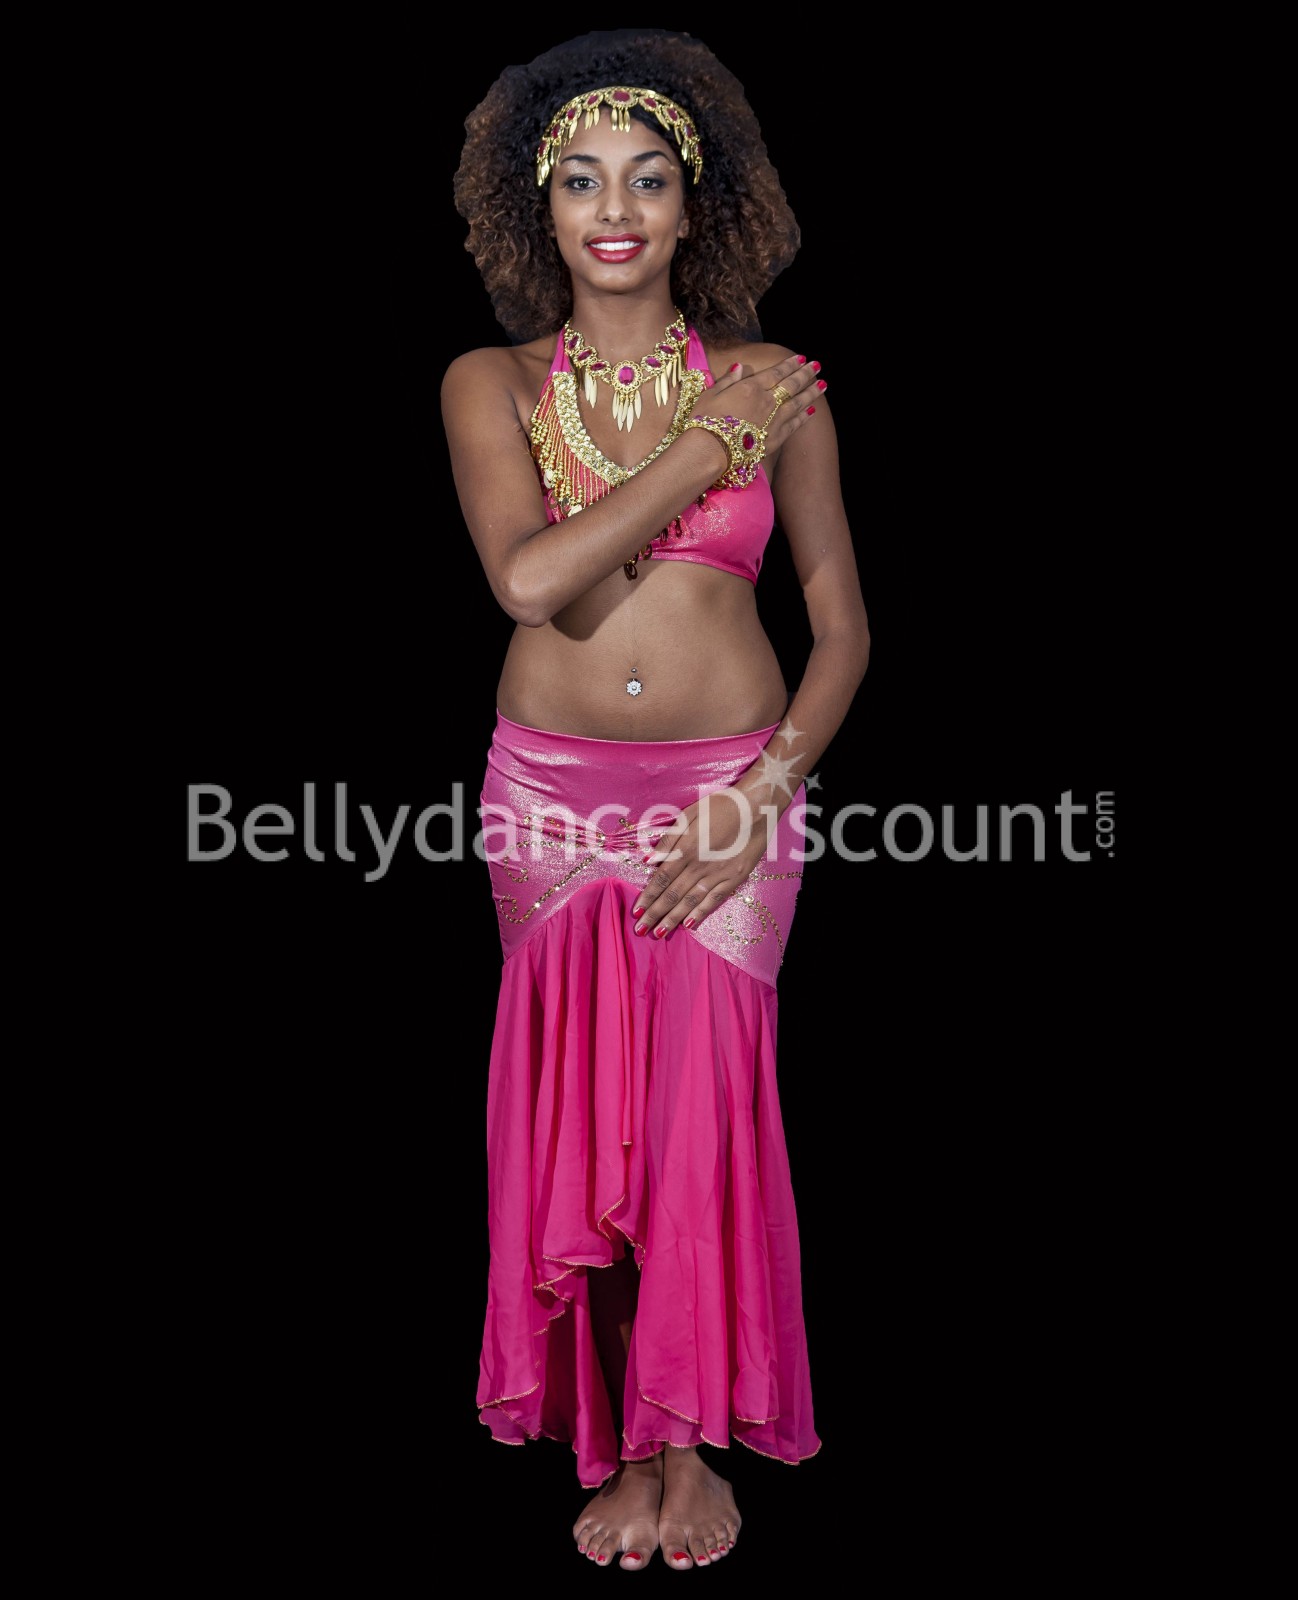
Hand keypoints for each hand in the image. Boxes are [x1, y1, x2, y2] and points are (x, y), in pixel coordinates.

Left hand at [630, 784, 774, 939]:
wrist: (758, 807)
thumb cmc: (722, 806)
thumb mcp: (690, 814)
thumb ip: (669, 839)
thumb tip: (648, 859)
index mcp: (687, 848)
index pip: (662, 878)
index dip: (648, 896)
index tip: (636, 911)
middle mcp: (700, 865)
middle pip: (673, 894)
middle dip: (655, 914)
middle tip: (641, 930)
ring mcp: (719, 874)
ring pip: (691, 901)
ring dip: (673, 919)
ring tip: (659, 934)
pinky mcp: (735, 879)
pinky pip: (714, 900)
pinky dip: (700, 914)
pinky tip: (688, 925)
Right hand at [705, 351, 823, 450]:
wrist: (709, 451)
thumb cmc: (704, 422)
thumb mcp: (710, 394)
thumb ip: (727, 380)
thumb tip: (740, 366)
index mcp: (750, 387)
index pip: (775, 372)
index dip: (789, 365)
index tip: (801, 358)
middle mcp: (766, 401)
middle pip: (791, 385)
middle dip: (805, 374)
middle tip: (817, 366)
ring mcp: (773, 420)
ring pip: (798, 403)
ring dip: (811, 392)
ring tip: (823, 385)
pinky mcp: (775, 439)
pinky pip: (794, 425)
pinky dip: (804, 417)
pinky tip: (811, 411)